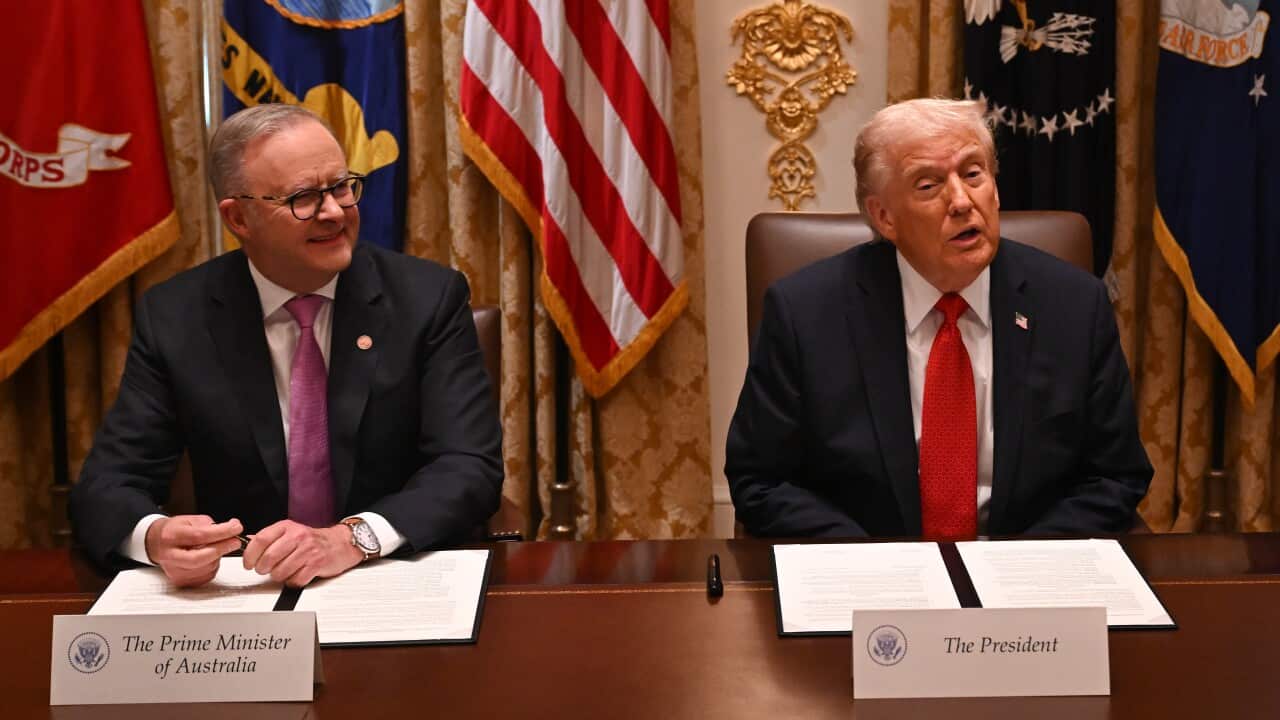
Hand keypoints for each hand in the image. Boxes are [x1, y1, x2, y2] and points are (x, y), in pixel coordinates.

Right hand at [144, 515, 243, 587]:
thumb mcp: (190, 520)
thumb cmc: (175, 531)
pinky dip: (213, 567)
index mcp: (171, 536)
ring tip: (218, 547)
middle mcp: (170, 556)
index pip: (199, 536)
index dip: (221, 532)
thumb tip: (232, 527)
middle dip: (221, 549)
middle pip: (199, 558)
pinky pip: (205, 576)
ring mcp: (174, 571)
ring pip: (205, 568)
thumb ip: (210, 524)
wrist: (157, 543)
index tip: (236, 527)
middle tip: (235, 542)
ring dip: (218, 557)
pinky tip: (210, 558)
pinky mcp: (180, 581)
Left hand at [241, 520, 362, 586]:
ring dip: (279, 576)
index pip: (261, 539)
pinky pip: (296, 580)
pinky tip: (297, 575)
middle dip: (263, 569)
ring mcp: (308, 550)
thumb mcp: (290, 532)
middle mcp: (298, 536)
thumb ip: (269, 537)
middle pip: (269, 558)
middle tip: (264, 570)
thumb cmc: (312, 540)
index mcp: (287, 527)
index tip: (248, 563)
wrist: (340, 543)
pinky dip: (293, 582)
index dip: (250, 555)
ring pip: (281, 571)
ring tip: (284, 571)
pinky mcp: (317, 564)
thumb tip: (246, 541)